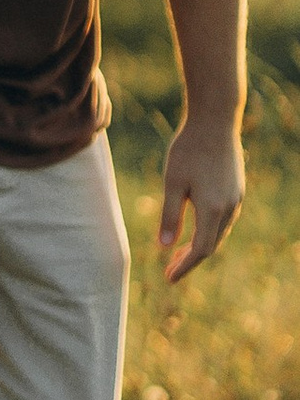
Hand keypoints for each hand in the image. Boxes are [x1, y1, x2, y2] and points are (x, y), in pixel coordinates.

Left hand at [158, 113, 244, 284]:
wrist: (216, 122)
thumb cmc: (189, 150)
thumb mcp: (172, 182)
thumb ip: (169, 216)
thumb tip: (164, 246)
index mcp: (212, 209)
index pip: (201, 250)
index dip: (185, 266)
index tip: (169, 278)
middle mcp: (229, 208)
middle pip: (211, 244)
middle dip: (190, 259)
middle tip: (170, 270)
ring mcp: (236, 198)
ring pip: (219, 232)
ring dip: (200, 244)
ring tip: (178, 252)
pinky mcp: (236, 189)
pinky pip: (224, 219)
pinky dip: (208, 230)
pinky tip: (195, 228)